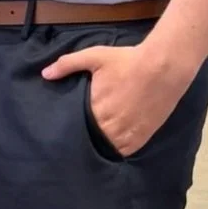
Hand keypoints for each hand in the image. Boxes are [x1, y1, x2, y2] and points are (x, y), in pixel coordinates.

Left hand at [41, 42, 190, 156]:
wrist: (162, 67)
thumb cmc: (126, 61)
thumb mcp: (94, 56)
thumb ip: (68, 64)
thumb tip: (45, 74)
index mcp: (95, 108)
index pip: (75, 125)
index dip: (68, 127)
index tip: (61, 127)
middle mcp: (109, 125)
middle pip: (89, 139)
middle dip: (81, 138)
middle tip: (72, 137)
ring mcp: (126, 134)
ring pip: (105, 148)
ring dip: (97, 146)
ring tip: (88, 145)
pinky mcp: (140, 138)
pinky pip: (123, 152)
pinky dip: (115, 150)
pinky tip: (108, 146)